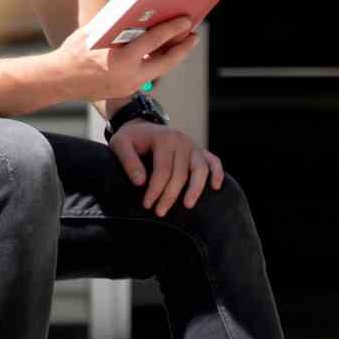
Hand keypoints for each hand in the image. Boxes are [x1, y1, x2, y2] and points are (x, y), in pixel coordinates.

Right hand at [56, 16, 199, 100]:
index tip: (186, 20)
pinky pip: (147, 75)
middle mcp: (129, 76)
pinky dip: (157, 63)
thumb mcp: (95, 32)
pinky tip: (162, 52)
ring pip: (159, 70)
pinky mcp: (126, 91)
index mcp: (121, 59)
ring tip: (183, 42)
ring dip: (172, 56)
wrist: (58, 80)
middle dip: (183, 48)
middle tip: (194, 34)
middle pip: (166, 62)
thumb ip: (117, 23)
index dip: (173, 29)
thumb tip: (139, 11)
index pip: (154, 41)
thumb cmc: (74, 52)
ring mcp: (129, 86)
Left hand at [107, 121, 223, 217]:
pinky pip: (213, 161)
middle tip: (160, 212)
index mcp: (164, 139)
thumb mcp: (120, 144)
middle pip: (181, 173)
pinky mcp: (200, 151)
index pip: (163, 170)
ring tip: (187, 205)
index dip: (155, 190)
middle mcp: (182, 141)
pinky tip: (215, 187)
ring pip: (201, 169)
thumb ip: (128, 161)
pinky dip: (217, 173)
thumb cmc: (131, 139)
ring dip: (195, 189)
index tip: (147, 205)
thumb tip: (140, 182)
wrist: (142, 127)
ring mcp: (193, 145)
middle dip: (170, 195)